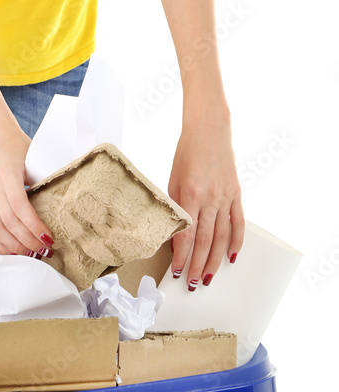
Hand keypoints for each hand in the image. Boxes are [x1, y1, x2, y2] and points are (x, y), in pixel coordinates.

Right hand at [0, 123, 53, 256]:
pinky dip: (1, 245)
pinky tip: (16, 252)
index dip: (33, 225)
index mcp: (8, 175)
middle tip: (47, 250)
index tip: (49, 237)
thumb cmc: (20, 148)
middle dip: (28, 241)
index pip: (18, 206)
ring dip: (16, 246)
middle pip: (9, 222)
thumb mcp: (35, 156)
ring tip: (35, 254)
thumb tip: (67, 197)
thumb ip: (46, 175)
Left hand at [167, 106, 244, 288]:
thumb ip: (175, 206)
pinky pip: (238, 222)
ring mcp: (225, 197)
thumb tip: (174, 232)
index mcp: (190, 194)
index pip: (186, 234)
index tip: (177, 271)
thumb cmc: (186, 152)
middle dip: (197, 265)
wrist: (209, 129)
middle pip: (204, 240)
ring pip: (221, 237)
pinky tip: (232, 256)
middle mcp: (210, 198)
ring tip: (208, 277)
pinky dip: (236, 241)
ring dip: (214, 260)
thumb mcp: (173, 178)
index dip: (181, 256)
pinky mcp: (236, 193)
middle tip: (192, 283)